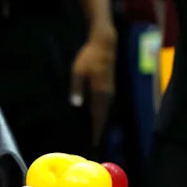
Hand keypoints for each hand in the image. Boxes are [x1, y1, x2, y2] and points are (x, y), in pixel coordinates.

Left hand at [70, 26, 116, 145]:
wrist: (104, 44)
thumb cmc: (89, 57)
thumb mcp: (78, 72)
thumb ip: (77, 89)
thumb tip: (76, 105)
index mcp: (100, 92)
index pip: (98, 115)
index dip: (96, 130)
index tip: (94, 142)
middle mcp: (108, 94)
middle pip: (103, 115)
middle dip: (98, 129)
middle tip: (92, 141)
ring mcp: (110, 90)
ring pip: (105, 110)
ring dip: (100, 121)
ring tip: (93, 131)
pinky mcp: (109, 85)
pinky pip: (105, 104)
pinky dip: (101, 112)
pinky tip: (94, 114)